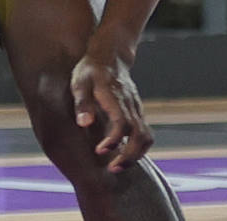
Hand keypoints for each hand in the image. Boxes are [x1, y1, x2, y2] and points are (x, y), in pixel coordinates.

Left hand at [71, 46, 153, 172]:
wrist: (110, 56)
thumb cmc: (90, 70)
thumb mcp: (79, 81)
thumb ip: (82, 102)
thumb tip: (84, 123)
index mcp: (114, 97)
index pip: (122, 122)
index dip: (114, 139)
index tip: (101, 150)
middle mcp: (130, 105)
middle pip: (140, 135)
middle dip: (129, 156)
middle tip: (113, 169)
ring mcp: (136, 109)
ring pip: (146, 136)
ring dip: (136, 155)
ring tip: (119, 166)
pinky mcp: (138, 112)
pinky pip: (145, 133)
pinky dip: (138, 148)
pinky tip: (123, 154)